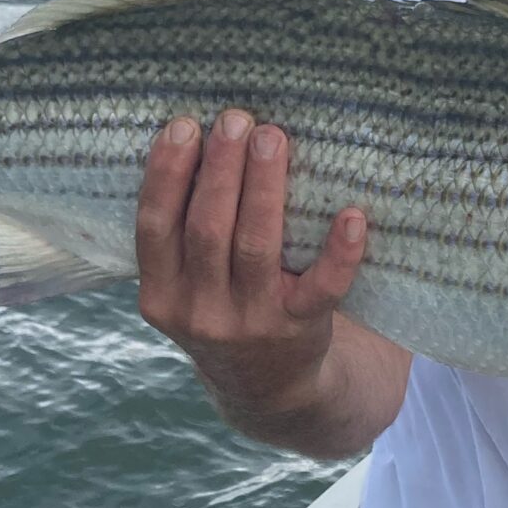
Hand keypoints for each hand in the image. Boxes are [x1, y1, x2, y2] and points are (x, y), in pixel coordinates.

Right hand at [135, 109, 366, 417]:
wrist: (268, 388)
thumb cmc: (223, 308)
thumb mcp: (183, 287)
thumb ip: (181, 234)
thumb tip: (197, 137)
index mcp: (161, 295)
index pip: (155, 228)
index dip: (165, 175)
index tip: (182, 125)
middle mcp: (201, 311)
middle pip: (208, 231)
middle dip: (220, 170)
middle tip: (236, 119)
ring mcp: (251, 323)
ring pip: (257, 247)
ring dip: (265, 188)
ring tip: (272, 137)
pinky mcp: (301, 329)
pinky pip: (323, 288)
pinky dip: (340, 253)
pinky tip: (352, 215)